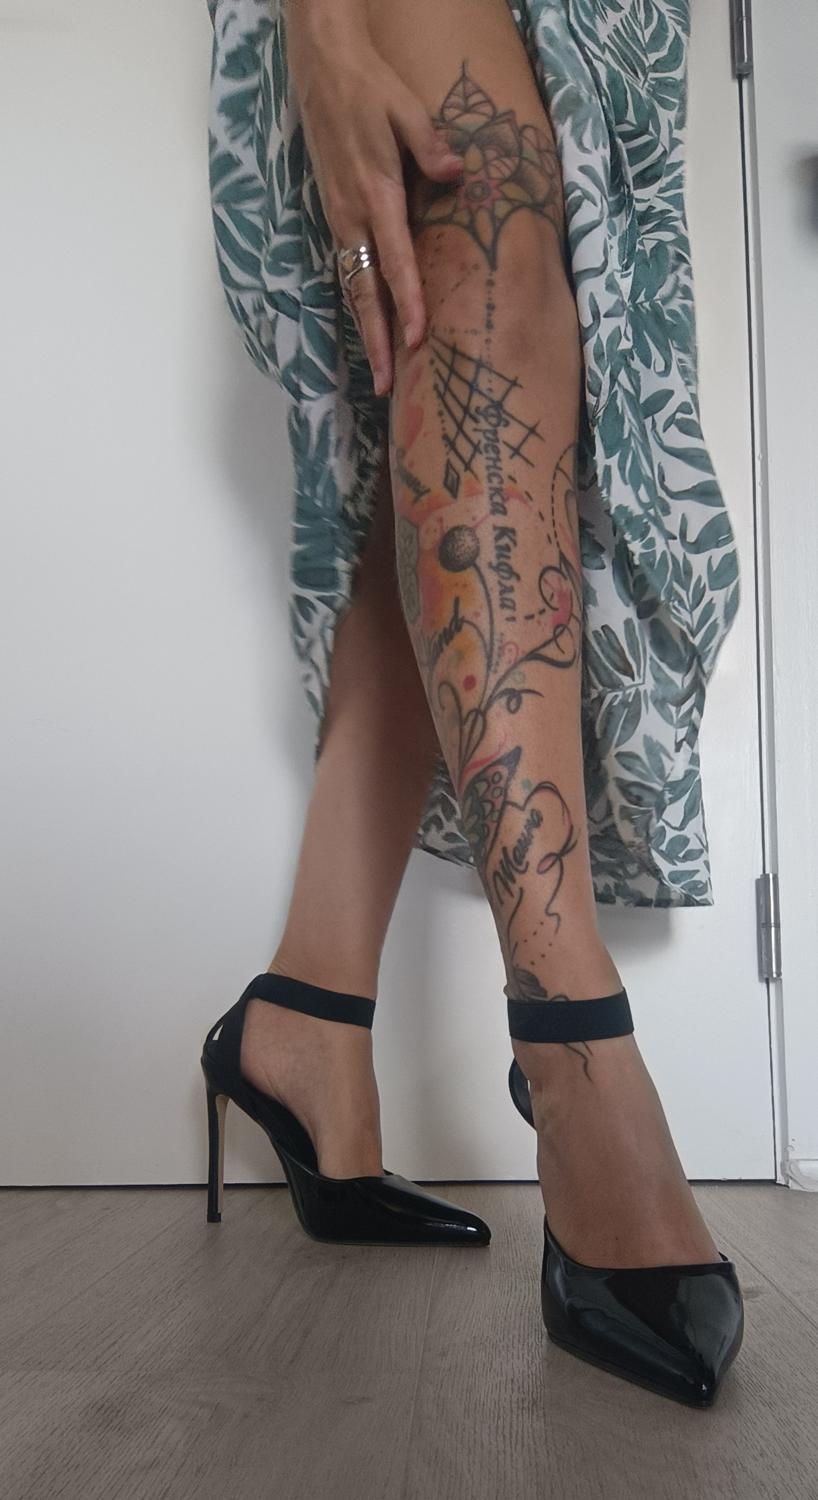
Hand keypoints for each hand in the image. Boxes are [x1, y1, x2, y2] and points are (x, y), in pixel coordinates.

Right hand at [285, 4, 463, 394]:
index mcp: (376, 196)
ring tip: (378, 374)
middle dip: (376, 341)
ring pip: (353, 288)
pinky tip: (370, 330)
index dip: (406, 303)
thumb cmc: (369, 90)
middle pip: (365, 292)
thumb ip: (431, 147)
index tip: (415, 340)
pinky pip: (348, 271)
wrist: (323, 72)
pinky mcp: (336, 217)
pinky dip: (359, 306)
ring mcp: (340, 220)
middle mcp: (353, 217)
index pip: (395, 262)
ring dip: (365, 332)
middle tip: (385, 385)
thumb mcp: (406, 109)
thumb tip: (457, 174)